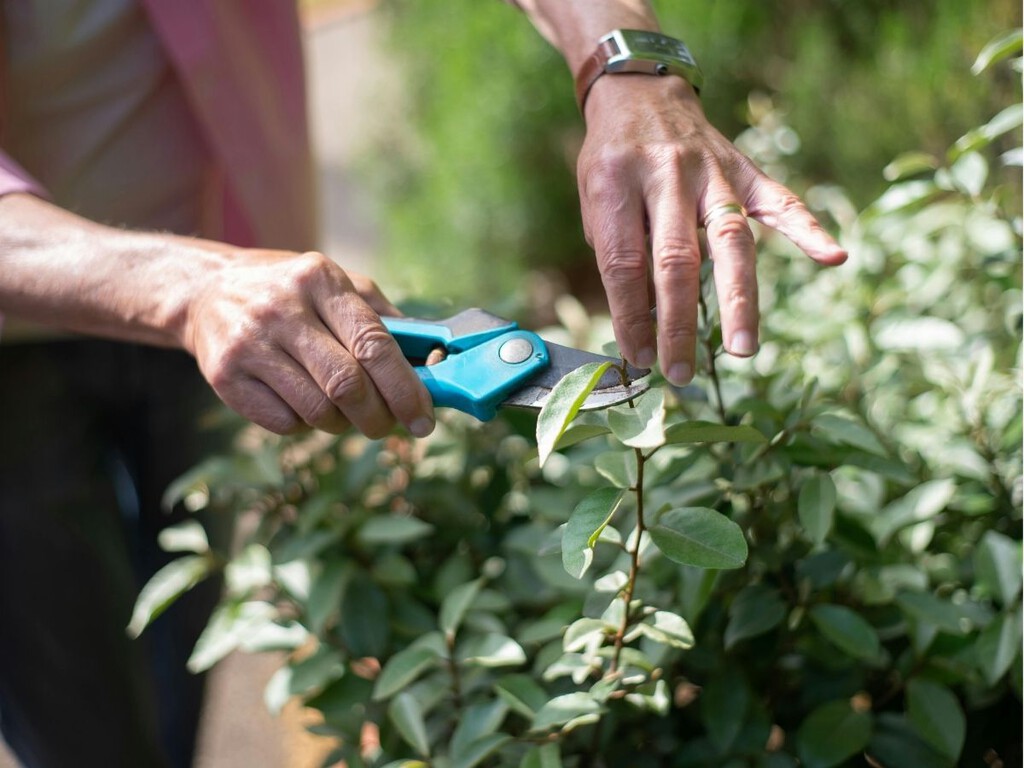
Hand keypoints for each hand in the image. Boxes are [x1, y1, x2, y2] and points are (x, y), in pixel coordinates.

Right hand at [184, 249, 434, 437]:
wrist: (206, 291)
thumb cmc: (292, 293)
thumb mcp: (338, 285)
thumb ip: (384, 320)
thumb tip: (434, 365)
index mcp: (320, 280)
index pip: (373, 343)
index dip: (405, 388)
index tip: (424, 419)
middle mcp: (281, 309)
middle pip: (347, 385)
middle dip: (378, 417)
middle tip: (388, 426)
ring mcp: (249, 344)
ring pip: (317, 410)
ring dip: (342, 423)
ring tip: (342, 410)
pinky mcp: (225, 378)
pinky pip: (285, 424)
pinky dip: (304, 425)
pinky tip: (301, 402)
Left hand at [576, 74, 847, 384]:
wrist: (639, 93)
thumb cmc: (611, 160)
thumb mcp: (593, 198)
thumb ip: (616, 251)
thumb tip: (641, 322)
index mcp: (617, 181)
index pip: (624, 262)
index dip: (631, 315)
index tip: (638, 356)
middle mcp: (667, 174)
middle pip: (676, 259)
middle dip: (677, 323)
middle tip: (678, 372)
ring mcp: (712, 170)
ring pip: (730, 239)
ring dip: (737, 298)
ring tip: (741, 348)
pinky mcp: (744, 168)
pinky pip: (780, 201)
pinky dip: (807, 229)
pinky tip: (832, 258)